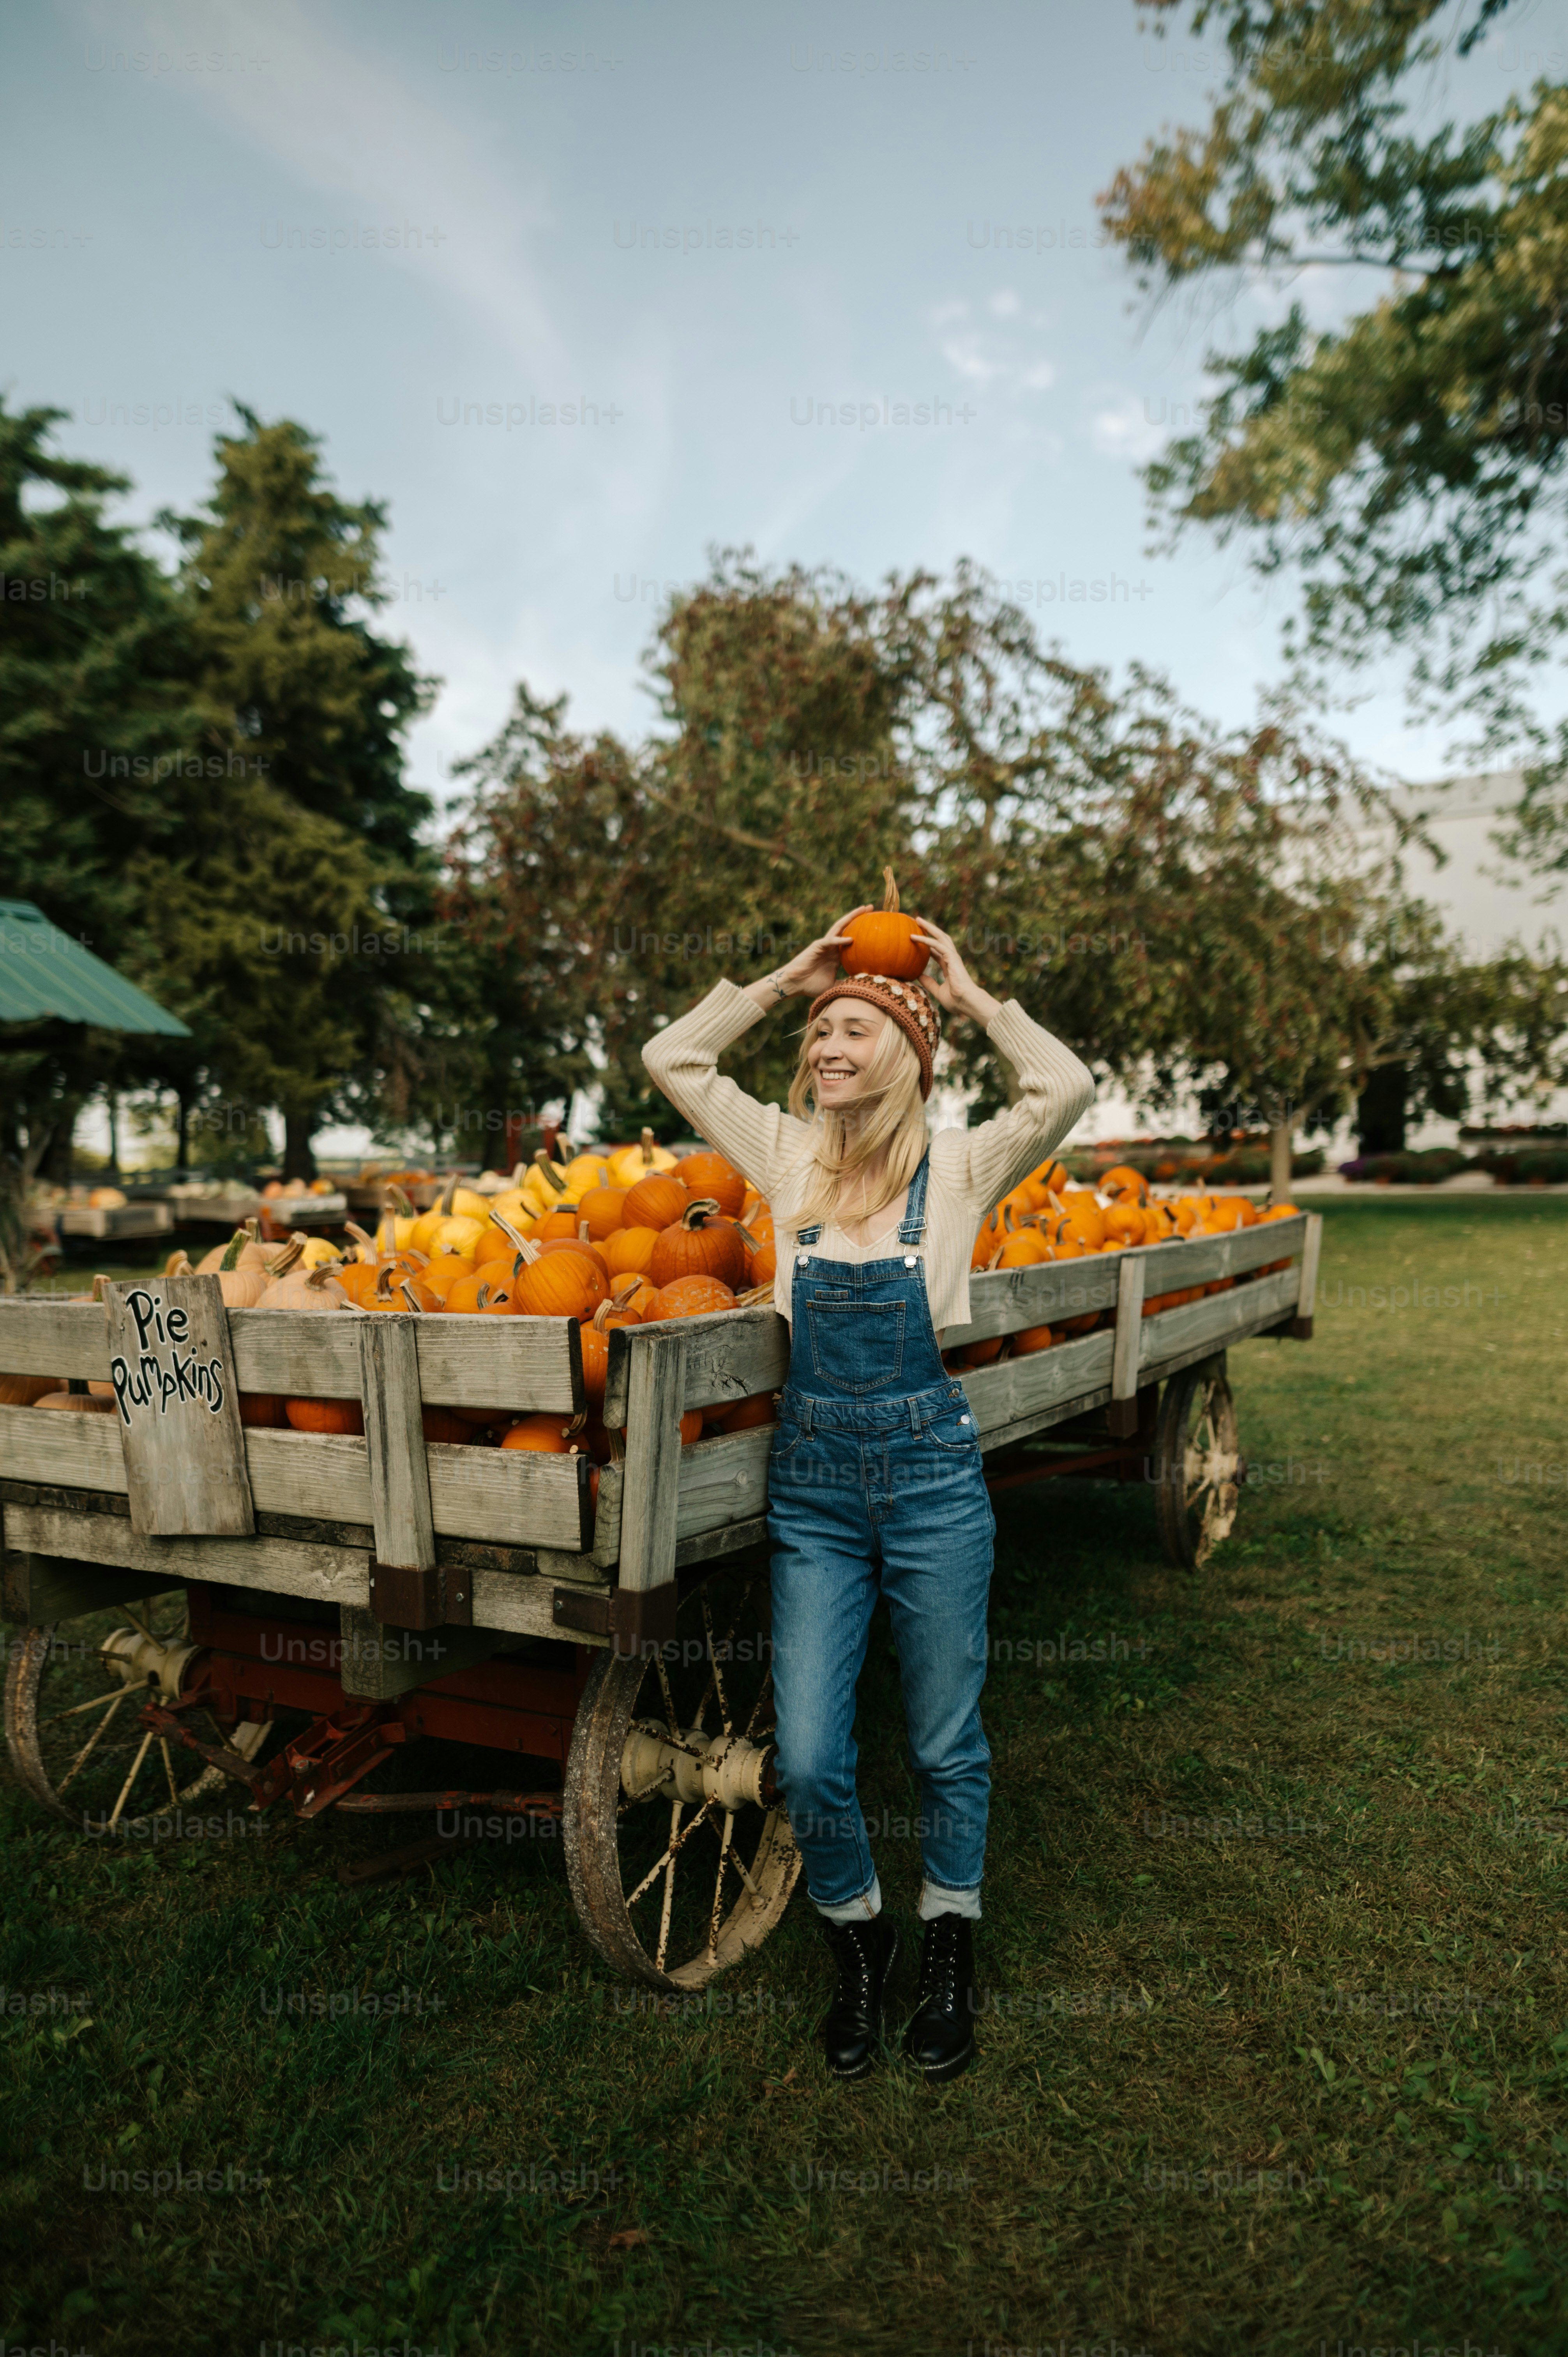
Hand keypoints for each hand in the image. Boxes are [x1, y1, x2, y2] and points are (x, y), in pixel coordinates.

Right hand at [748, 907, 870, 1006]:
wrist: (795, 984)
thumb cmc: (811, 986)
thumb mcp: (834, 985)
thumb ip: (846, 984)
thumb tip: (861, 989)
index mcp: (836, 954)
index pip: (851, 938)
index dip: (862, 931)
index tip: (875, 926)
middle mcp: (832, 946)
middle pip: (847, 927)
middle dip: (858, 917)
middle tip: (872, 908)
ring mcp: (824, 944)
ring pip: (839, 928)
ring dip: (851, 918)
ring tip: (863, 909)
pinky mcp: (816, 946)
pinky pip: (830, 941)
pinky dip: (839, 940)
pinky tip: (851, 939)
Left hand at [911, 921, 1000, 1023]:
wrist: (967, 1003)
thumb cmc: (957, 1001)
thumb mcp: (938, 991)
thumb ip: (929, 983)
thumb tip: (918, 976)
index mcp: (950, 966)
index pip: (937, 951)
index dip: (928, 945)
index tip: (917, 939)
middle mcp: (952, 959)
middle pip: (940, 939)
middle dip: (930, 929)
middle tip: (917, 922)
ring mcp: (953, 957)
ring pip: (940, 937)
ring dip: (929, 928)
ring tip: (917, 920)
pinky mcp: (952, 958)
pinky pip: (937, 945)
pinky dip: (926, 940)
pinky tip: (915, 937)